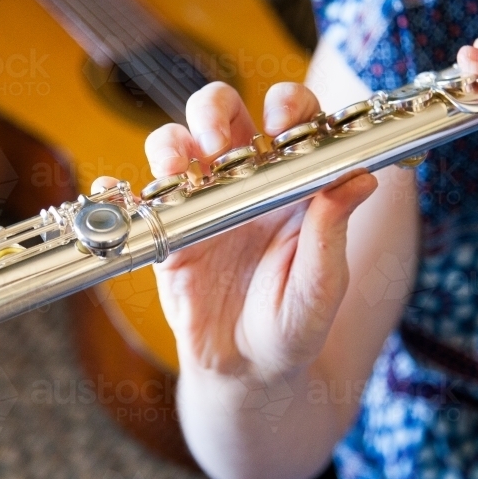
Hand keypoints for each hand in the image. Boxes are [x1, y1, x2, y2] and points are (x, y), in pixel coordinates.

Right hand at [92, 82, 376, 382]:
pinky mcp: (168, 234)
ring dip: (170, 144)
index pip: (292, 122)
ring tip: (175, 169)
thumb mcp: (323, 286)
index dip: (287, 106)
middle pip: (224, 116)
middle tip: (217, 136)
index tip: (281, 117)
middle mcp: (245, 183)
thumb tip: (361, 178)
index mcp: (292, 185)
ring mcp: (202, 204)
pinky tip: (116, 188)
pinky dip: (119, 188)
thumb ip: (333, 233)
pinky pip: (141, 202)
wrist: (248, 373)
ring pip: (177, 146)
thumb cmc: (294, 326)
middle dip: (215, 110)